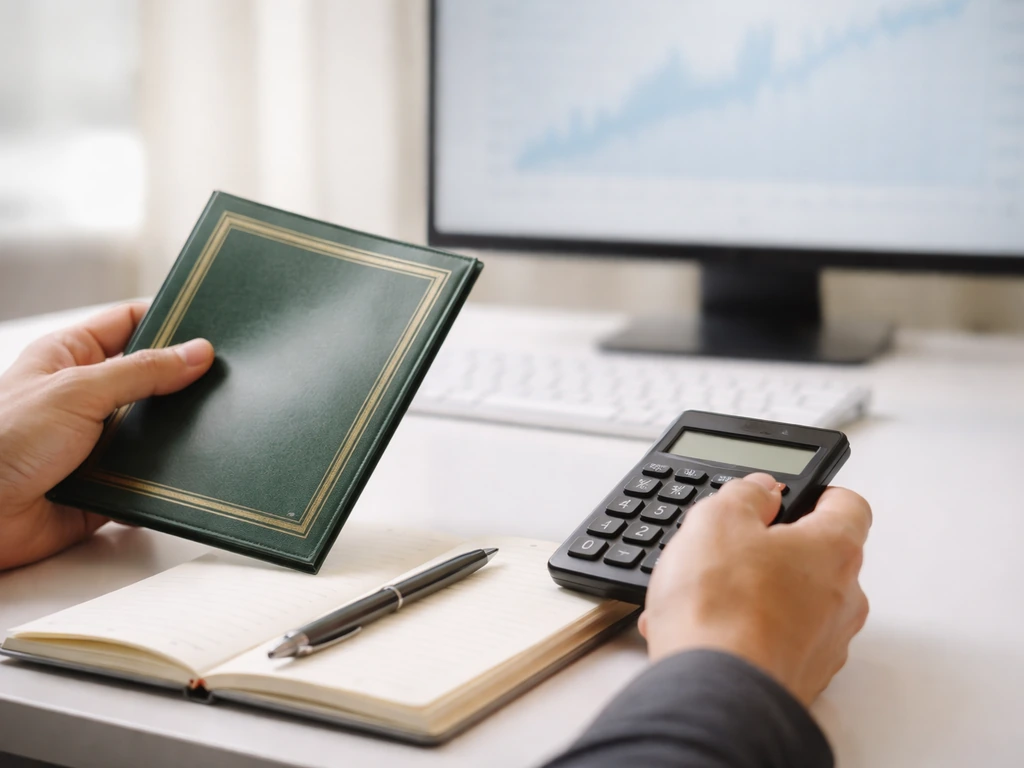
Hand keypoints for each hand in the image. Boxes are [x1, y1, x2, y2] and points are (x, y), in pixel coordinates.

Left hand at [0, 302, 214, 570]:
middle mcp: (85, 397)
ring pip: (155, 430)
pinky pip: (150, 478)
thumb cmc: (0, 443)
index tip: (209, 325)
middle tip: (222, 377)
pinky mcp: (106, 485)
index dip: (168, 320)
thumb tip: (196, 353)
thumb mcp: (78, 390)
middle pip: (150, 379)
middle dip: (182, 382)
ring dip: (175, 434)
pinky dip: (166, 479)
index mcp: (70, 357)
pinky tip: (187, 473)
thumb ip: (142, 371)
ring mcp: (96, 441)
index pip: (129, 323)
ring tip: (211, 425)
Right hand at [638, 473, 870, 706]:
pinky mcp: (801, 679)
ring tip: (709, 594)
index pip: (849, 505)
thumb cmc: (723, 608)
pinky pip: (778, 642)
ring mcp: (826, 645)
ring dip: (760, 594)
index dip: (819, 494)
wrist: (713, 692)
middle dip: (779, 549)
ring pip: (798, 603)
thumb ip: (745, 494)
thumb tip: (759, 489)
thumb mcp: (717, 520)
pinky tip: (708, 630)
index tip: (795, 494)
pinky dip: (749, 633)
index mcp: (834, 550)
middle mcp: (844, 599)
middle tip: (736, 546)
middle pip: (820, 558)